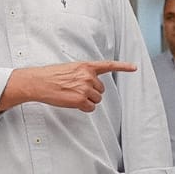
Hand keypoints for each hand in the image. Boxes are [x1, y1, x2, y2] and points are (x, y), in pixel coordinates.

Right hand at [2, 61, 136, 112]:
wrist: (39, 82)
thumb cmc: (52, 76)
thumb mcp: (70, 69)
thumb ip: (83, 74)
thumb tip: (91, 85)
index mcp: (86, 66)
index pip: (108, 65)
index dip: (123, 67)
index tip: (135, 67)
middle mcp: (88, 76)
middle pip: (101, 90)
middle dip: (91, 93)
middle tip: (76, 91)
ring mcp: (85, 88)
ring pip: (96, 100)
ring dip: (87, 101)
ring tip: (72, 96)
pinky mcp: (81, 100)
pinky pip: (90, 108)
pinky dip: (84, 108)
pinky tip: (73, 103)